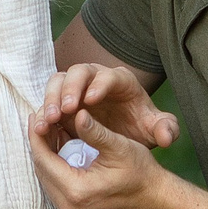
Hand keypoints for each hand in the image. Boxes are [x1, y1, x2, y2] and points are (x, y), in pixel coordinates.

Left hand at [29, 107, 173, 208]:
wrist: (158, 203)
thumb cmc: (143, 175)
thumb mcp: (120, 148)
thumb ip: (95, 132)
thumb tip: (76, 114)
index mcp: (78, 192)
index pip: (44, 160)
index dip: (37, 135)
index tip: (36, 115)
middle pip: (42, 171)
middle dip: (40, 145)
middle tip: (41, 121)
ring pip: (47, 181)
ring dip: (47, 157)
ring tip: (49, 133)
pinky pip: (57, 190)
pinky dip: (56, 170)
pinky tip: (61, 152)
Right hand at [39, 62, 177, 154]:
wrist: (123, 136)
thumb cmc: (139, 128)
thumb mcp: (155, 130)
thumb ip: (166, 129)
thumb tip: (167, 136)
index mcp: (120, 81)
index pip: (109, 75)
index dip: (99, 84)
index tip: (91, 99)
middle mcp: (95, 78)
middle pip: (78, 72)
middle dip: (70, 89)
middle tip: (64, 109)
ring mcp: (76, 88)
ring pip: (58, 82)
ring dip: (51, 98)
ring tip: (48, 119)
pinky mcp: (61, 102)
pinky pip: (48, 100)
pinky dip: (42, 112)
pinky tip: (40, 128)